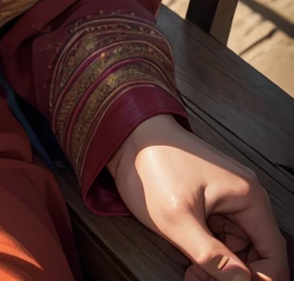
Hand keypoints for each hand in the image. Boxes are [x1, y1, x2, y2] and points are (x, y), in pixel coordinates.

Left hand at [108, 114, 288, 280]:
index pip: (273, 253)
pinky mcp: (209, 196)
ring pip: (234, 244)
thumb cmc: (151, 168)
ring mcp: (226, 194)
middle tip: (199, 279)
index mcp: (248, 197)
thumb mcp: (177, 220)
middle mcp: (244, 195)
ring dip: (216, 263)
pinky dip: (206, 247)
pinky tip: (186, 255)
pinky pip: (218, 231)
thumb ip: (211, 255)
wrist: (126, 134)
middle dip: (232, 274)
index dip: (261, 279)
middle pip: (254, 251)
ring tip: (190, 271)